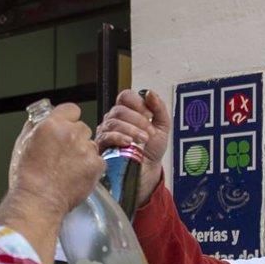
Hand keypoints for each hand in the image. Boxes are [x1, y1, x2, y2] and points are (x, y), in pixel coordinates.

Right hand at [9, 102, 103, 214]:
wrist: (38, 201)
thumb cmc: (27, 178)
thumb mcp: (22, 145)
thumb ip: (34, 128)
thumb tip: (39, 120)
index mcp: (51, 125)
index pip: (71, 109)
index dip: (69, 119)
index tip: (67, 126)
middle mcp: (71, 134)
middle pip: (82, 127)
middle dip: (76, 138)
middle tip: (64, 154)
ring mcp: (85, 149)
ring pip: (91, 145)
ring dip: (84, 153)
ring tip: (69, 169)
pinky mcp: (96, 165)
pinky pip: (98, 161)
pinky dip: (91, 168)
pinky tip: (77, 176)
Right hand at [96, 89, 170, 207]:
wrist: (148, 170)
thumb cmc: (151, 149)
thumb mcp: (162, 127)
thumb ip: (159, 108)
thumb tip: (150, 93)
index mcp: (128, 111)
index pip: (126, 96)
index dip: (138, 103)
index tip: (149, 115)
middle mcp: (114, 119)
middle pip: (120, 110)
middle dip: (138, 120)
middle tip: (149, 132)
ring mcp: (106, 132)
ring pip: (113, 122)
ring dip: (132, 130)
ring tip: (143, 140)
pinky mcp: (102, 146)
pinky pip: (106, 137)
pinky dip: (119, 137)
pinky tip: (128, 142)